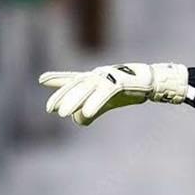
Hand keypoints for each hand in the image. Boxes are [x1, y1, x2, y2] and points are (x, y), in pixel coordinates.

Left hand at [39, 63, 188, 125]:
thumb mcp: (107, 102)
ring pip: (87, 89)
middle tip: (51, 109)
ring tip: (63, 114)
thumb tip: (77, 119)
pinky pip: (104, 93)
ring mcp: (109, 77)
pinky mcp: (120, 82)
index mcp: (95, 78)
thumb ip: (91, 110)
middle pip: (77, 85)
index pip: (74, 78)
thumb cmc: (129, 91)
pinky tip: (85, 114)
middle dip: (63, 96)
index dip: (58, 79)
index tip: (42, 80)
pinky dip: (94, 103)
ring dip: (74, 101)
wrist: (152, 82)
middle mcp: (99, 75)